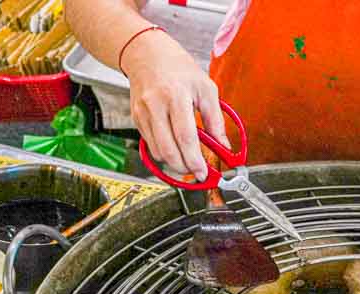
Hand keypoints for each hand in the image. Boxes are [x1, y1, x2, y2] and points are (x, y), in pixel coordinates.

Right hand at [123, 30, 228, 180]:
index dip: (195, 160)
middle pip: (168, 150)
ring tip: (187, 160)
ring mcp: (143, 113)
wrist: (146, 54)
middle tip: (197, 172)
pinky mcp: (136, 119)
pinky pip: (150, 145)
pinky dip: (164, 152)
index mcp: (176, 96)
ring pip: (157, 152)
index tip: (204, 173)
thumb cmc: (178, 69)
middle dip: (184, 167)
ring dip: (174, 163)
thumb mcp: (206, 89)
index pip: (186, 137)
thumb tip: (224, 146)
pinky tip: (174, 147)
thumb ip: (215, 120)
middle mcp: (156, 106)